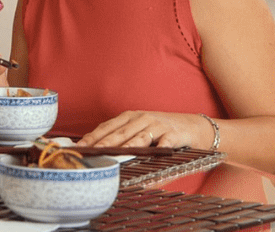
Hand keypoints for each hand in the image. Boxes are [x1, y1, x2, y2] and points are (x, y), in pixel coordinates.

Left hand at [77, 110, 211, 149]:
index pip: (107, 127)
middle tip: (90, 153)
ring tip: (114, 156)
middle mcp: (142, 118)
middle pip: (119, 132)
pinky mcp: (173, 135)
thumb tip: (100, 154)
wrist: (194, 127)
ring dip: (126, 147)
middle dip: (103, 143)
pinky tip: (150, 157)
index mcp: (130, 117)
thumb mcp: (140, 131)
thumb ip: (123, 139)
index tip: (79, 147)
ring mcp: (158, 125)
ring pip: (139, 137)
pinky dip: (156, 150)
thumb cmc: (162, 131)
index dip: (92, 137)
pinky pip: (164, 144)